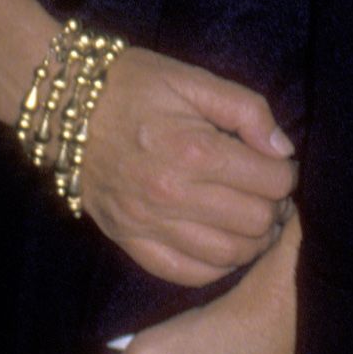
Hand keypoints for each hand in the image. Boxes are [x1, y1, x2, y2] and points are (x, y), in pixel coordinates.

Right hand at [77, 48, 295, 285]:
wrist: (65, 109)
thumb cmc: (132, 87)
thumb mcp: (192, 80)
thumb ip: (246, 110)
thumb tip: (282, 150)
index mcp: (193, 150)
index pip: (270, 181)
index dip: (286, 175)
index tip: (279, 167)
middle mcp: (172, 194)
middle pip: (256, 222)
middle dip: (275, 209)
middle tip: (270, 194)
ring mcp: (148, 223)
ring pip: (228, 254)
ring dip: (252, 241)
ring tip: (252, 220)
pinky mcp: (129, 241)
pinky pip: (186, 273)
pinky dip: (215, 266)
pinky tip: (222, 243)